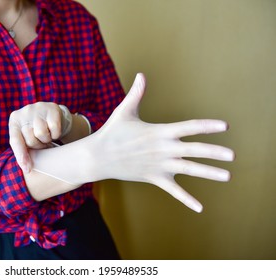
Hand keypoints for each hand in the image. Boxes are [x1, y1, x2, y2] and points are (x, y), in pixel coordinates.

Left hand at [9, 102, 63, 172]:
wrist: (49, 114)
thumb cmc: (34, 129)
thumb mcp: (25, 136)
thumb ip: (22, 148)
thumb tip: (27, 169)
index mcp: (14, 121)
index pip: (15, 141)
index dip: (21, 156)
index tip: (28, 169)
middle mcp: (24, 112)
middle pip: (31, 139)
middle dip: (38, 145)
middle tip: (41, 142)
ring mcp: (38, 108)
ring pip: (42, 134)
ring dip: (47, 139)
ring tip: (46, 135)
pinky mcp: (51, 108)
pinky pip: (54, 129)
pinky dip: (56, 134)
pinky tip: (53, 129)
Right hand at [93, 73, 234, 211]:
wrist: (98, 156)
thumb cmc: (112, 132)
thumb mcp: (125, 111)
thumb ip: (136, 93)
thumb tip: (141, 74)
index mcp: (160, 131)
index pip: (189, 127)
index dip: (208, 126)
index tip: (225, 126)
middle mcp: (163, 149)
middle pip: (195, 150)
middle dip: (215, 152)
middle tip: (232, 156)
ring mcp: (159, 165)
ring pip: (189, 170)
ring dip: (209, 173)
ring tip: (227, 176)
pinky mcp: (154, 177)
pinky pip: (173, 190)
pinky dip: (186, 199)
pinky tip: (200, 208)